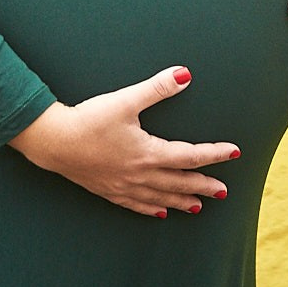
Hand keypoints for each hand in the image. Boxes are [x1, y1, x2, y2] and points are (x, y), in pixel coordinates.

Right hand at [6, 66, 239, 217]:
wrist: (52, 142)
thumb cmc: (88, 120)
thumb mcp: (125, 100)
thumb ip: (157, 88)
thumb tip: (185, 74)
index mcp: (148, 153)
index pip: (191, 155)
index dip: (215, 154)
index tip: (235, 152)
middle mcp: (140, 174)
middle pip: (179, 182)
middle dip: (203, 185)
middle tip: (223, 192)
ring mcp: (123, 186)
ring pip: (160, 197)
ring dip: (181, 200)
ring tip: (199, 207)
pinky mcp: (107, 190)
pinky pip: (136, 204)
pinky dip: (151, 208)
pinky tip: (159, 212)